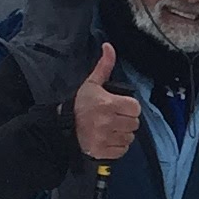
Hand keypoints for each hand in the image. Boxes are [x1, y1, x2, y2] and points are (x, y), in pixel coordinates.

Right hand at [71, 44, 139, 160]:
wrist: (63, 126)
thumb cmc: (81, 104)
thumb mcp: (92, 84)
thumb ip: (104, 66)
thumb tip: (109, 46)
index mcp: (107, 104)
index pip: (135, 108)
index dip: (129, 106)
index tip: (119, 106)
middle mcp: (107, 122)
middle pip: (134, 123)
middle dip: (126, 120)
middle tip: (113, 117)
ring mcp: (105, 138)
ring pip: (130, 137)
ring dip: (123, 133)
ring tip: (110, 128)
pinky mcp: (103, 152)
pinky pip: (123, 149)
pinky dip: (118, 145)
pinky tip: (108, 138)